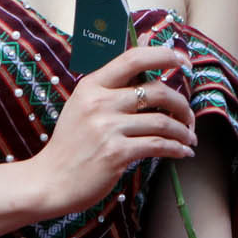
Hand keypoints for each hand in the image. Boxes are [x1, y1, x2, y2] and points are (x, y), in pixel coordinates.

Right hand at [28, 41, 195, 215]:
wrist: (49, 182)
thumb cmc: (71, 144)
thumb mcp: (82, 106)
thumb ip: (110, 88)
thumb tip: (147, 65)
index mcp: (91, 85)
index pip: (133, 58)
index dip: (164, 55)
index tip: (184, 60)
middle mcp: (100, 102)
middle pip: (157, 91)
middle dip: (181, 104)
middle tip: (188, 117)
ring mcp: (107, 128)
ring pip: (163, 121)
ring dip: (183, 131)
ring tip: (189, 138)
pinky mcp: (116, 153)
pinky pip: (158, 145)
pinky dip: (177, 148)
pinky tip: (182, 152)